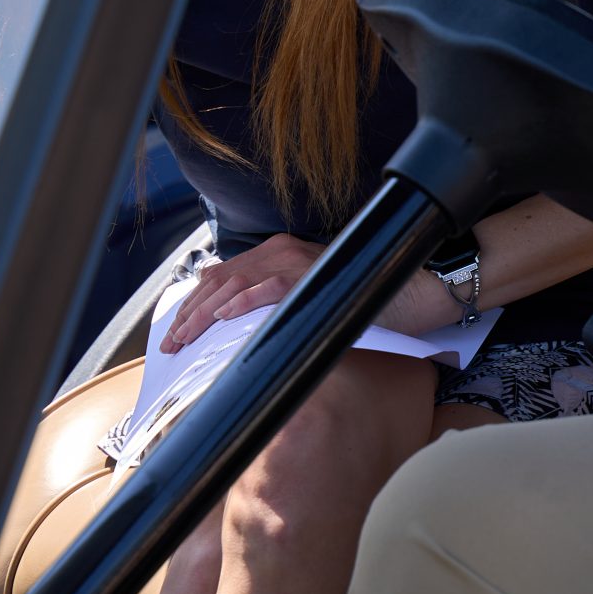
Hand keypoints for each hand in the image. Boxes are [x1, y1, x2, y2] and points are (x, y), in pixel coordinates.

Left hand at [160, 234, 458, 350]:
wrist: (423, 285)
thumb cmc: (377, 293)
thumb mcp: (321, 298)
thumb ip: (288, 304)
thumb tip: (254, 329)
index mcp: (283, 254)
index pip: (225, 276)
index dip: (195, 303)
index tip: (177, 331)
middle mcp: (285, 250)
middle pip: (221, 279)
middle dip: (188, 312)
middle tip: (169, 343)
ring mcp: (300, 260)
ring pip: (236, 283)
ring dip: (204, 312)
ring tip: (183, 336)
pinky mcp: (317, 275)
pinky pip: (270, 288)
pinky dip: (242, 302)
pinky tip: (222, 318)